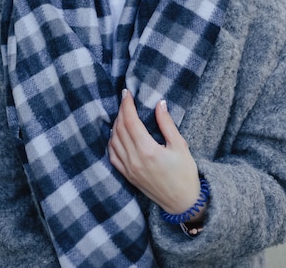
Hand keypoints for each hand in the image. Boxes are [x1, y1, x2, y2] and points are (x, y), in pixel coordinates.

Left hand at [108, 90, 204, 219]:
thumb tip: (160, 103)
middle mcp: (134, 159)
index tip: (127, 93)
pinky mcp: (128, 176)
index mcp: (148, 150)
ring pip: (113, 141)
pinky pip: (113, 156)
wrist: (183, 203)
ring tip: (122, 114)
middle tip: (125, 100)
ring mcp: (129, 169)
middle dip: (121, 111)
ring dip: (115, 125)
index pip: (130, 121)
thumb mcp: (180, 146)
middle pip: (120, 128)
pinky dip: (112, 142)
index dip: (127, 105)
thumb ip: (167, 123)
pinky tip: (116, 134)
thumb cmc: (185, 173)